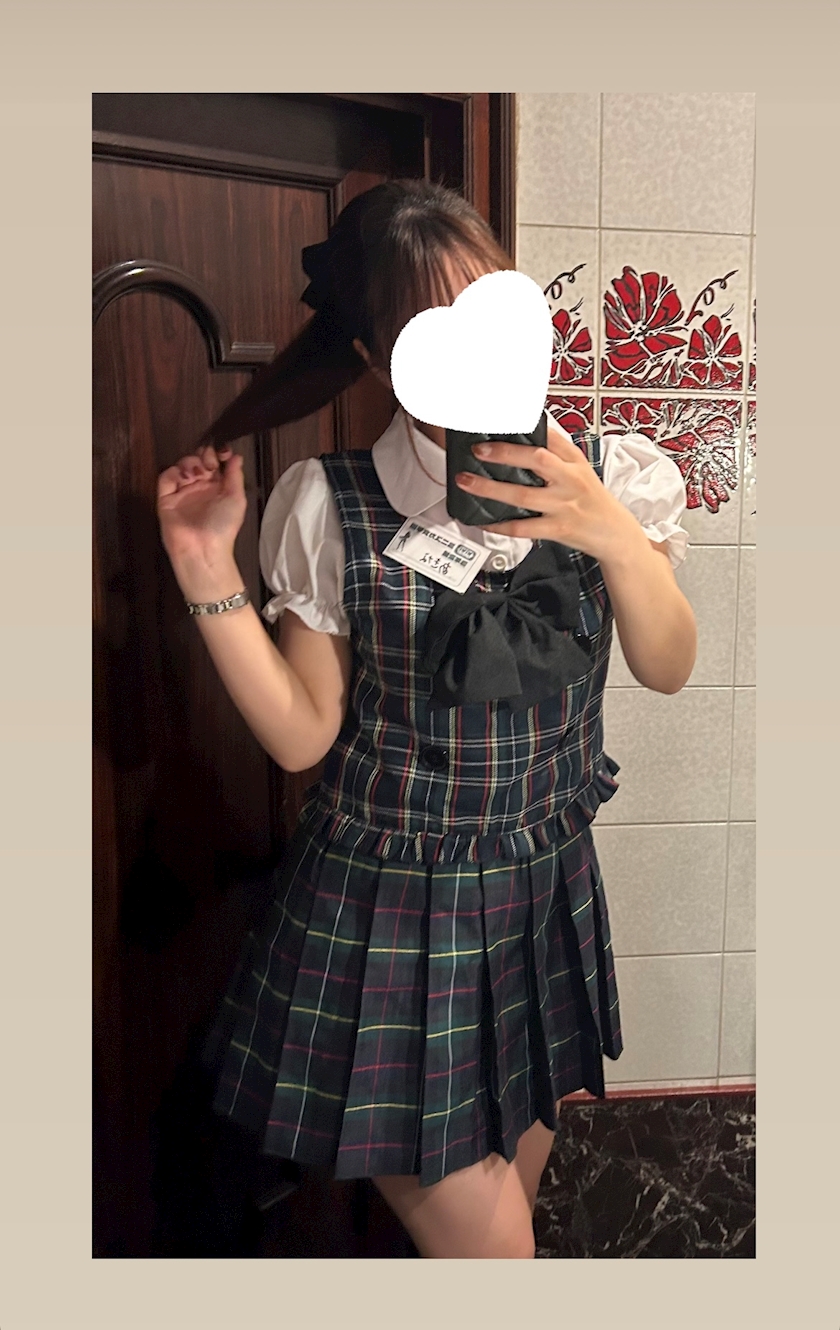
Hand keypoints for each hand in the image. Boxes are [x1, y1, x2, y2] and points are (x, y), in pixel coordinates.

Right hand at [157, 444, 246, 563]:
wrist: (203, 549)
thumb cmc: (223, 528)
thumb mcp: (236, 498)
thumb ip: (235, 475)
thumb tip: (236, 456)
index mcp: (218, 488)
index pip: (215, 463)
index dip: (218, 454)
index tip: (223, 452)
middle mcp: (200, 488)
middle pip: (198, 460)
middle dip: (203, 456)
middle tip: (208, 463)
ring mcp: (183, 492)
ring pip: (182, 465)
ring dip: (189, 462)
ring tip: (197, 472)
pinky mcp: (166, 499)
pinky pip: (166, 477)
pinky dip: (174, 473)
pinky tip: (184, 478)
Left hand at [454, 418, 641, 563]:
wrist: (614, 533)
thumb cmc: (592, 499)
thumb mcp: (581, 468)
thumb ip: (556, 452)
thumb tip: (525, 434)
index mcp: (574, 460)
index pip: (549, 435)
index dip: (524, 426)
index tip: (499, 419)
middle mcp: (569, 479)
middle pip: (536, 459)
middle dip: (504, 453)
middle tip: (478, 449)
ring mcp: (563, 505)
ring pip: (521, 495)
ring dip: (489, 488)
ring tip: (466, 482)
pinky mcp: (557, 528)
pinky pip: (522, 527)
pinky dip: (498, 525)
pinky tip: (482, 520)